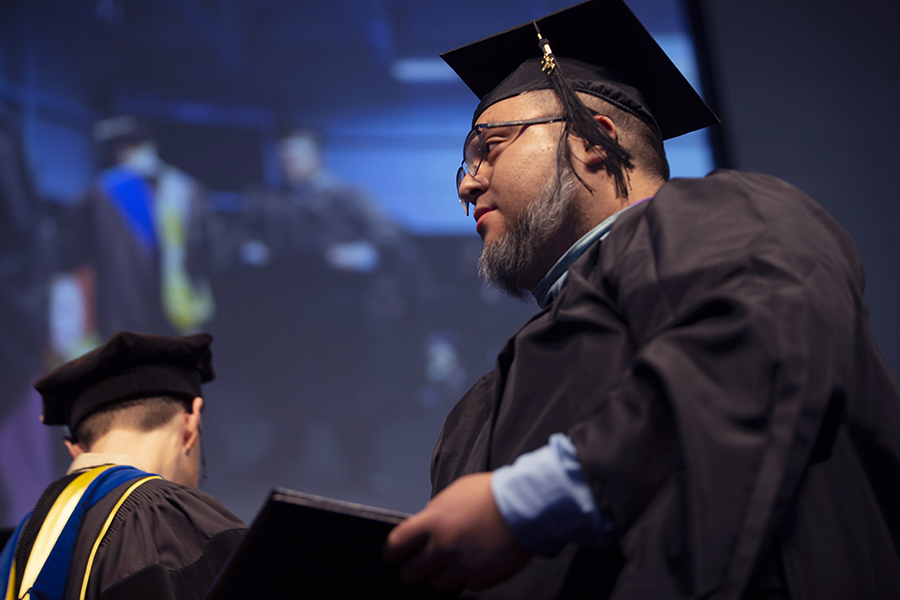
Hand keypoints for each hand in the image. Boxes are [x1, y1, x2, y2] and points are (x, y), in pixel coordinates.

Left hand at [383, 472, 532, 590]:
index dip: (391, 552)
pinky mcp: (480, 579)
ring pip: (437, 583)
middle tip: (417, 565)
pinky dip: (467, 577)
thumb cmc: (491, 494)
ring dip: (441, 574)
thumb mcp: (454, 493)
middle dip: (411, 569)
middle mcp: (443, 548)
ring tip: (451, 562)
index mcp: (432, 523)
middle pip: (411, 572)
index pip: (396, 544)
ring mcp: (461, 567)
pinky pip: (466, 585)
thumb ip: (435, 512)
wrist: (525, 507)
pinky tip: (475, 563)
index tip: (392, 555)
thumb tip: (425, 526)